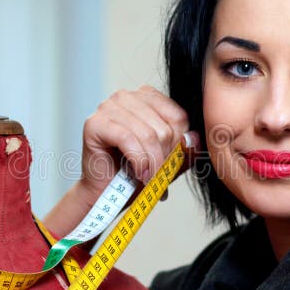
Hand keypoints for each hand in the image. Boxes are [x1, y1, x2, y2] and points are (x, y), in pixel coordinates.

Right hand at [79, 85, 189, 200]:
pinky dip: (137, 160)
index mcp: (147, 97)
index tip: (171, 164)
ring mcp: (108, 107)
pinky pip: (127, 139)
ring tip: (148, 178)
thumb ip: (184, 150)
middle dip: (163, 157)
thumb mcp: (167, 162)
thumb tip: (194, 138)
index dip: (178, 144)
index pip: (178, 116)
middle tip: (157, 175)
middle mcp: (127, 96)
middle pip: (163, 126)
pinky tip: (137, 173)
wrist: (105, 192)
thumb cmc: (133, 174)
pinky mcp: (95, 123)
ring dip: (151, 163)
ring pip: (147, 134)